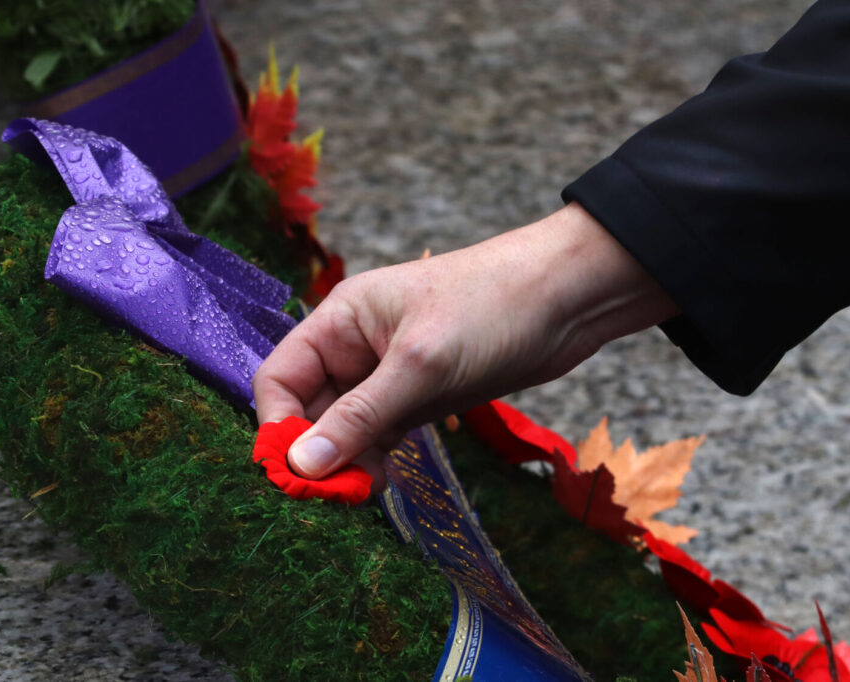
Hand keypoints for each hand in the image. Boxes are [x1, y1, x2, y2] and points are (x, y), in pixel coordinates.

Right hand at [252, 203, 679, 478]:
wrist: (569, 298)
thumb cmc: (492, 307)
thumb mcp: (420, 364)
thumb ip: (361, 416)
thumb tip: (302, 465)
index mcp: (341, 320)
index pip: (281, 378)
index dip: (280, 427)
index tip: (296, 475)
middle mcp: (357, 347)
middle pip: (310, 409)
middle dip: (316, 453)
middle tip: (335, 497)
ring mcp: (389, 373)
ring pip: (345, 428)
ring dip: (347, 462)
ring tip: (364, 493)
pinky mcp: (422, 395)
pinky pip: (380, 433)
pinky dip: (376, 459)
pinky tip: (384, 483)